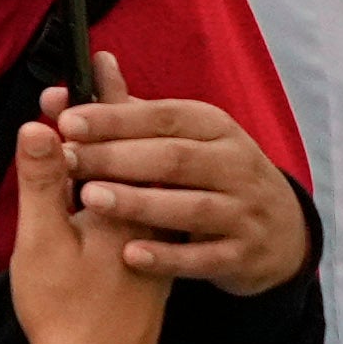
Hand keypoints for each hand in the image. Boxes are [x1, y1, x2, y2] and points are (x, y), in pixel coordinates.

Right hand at [0, 102, 172, 343]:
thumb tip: (40, 127)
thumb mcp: (43, 242)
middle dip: (111, 115)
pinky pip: (137, 206)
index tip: (96, 60)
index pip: (117, 136)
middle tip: (94, 80)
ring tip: (98, 123)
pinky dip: (119, 182)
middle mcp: (147, 221)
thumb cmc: (65, 311)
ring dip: (115, 149)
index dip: (103, 97)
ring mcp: (148, 245)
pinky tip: (104, 185)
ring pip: (138, 182)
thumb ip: (42, 182)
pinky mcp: (145, 266)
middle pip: (134, 153)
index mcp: (124, 208)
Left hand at [47, 90, 312, 297]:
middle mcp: (235, 165)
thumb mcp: (177, 137)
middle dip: (117, 158)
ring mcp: (244, 212)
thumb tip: (63, 85)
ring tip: (89, 199)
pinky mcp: (244, 254)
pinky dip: (168, 257)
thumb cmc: (207, 173)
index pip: (162, 116)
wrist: (279, 231)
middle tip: (67, 161)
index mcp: (214, 127)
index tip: (67, 122)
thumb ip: (120, 115)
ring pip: (192, 207)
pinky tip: (129, 254)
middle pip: (175, 158)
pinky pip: (205, 258)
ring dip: (139, 203)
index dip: (114, 118)